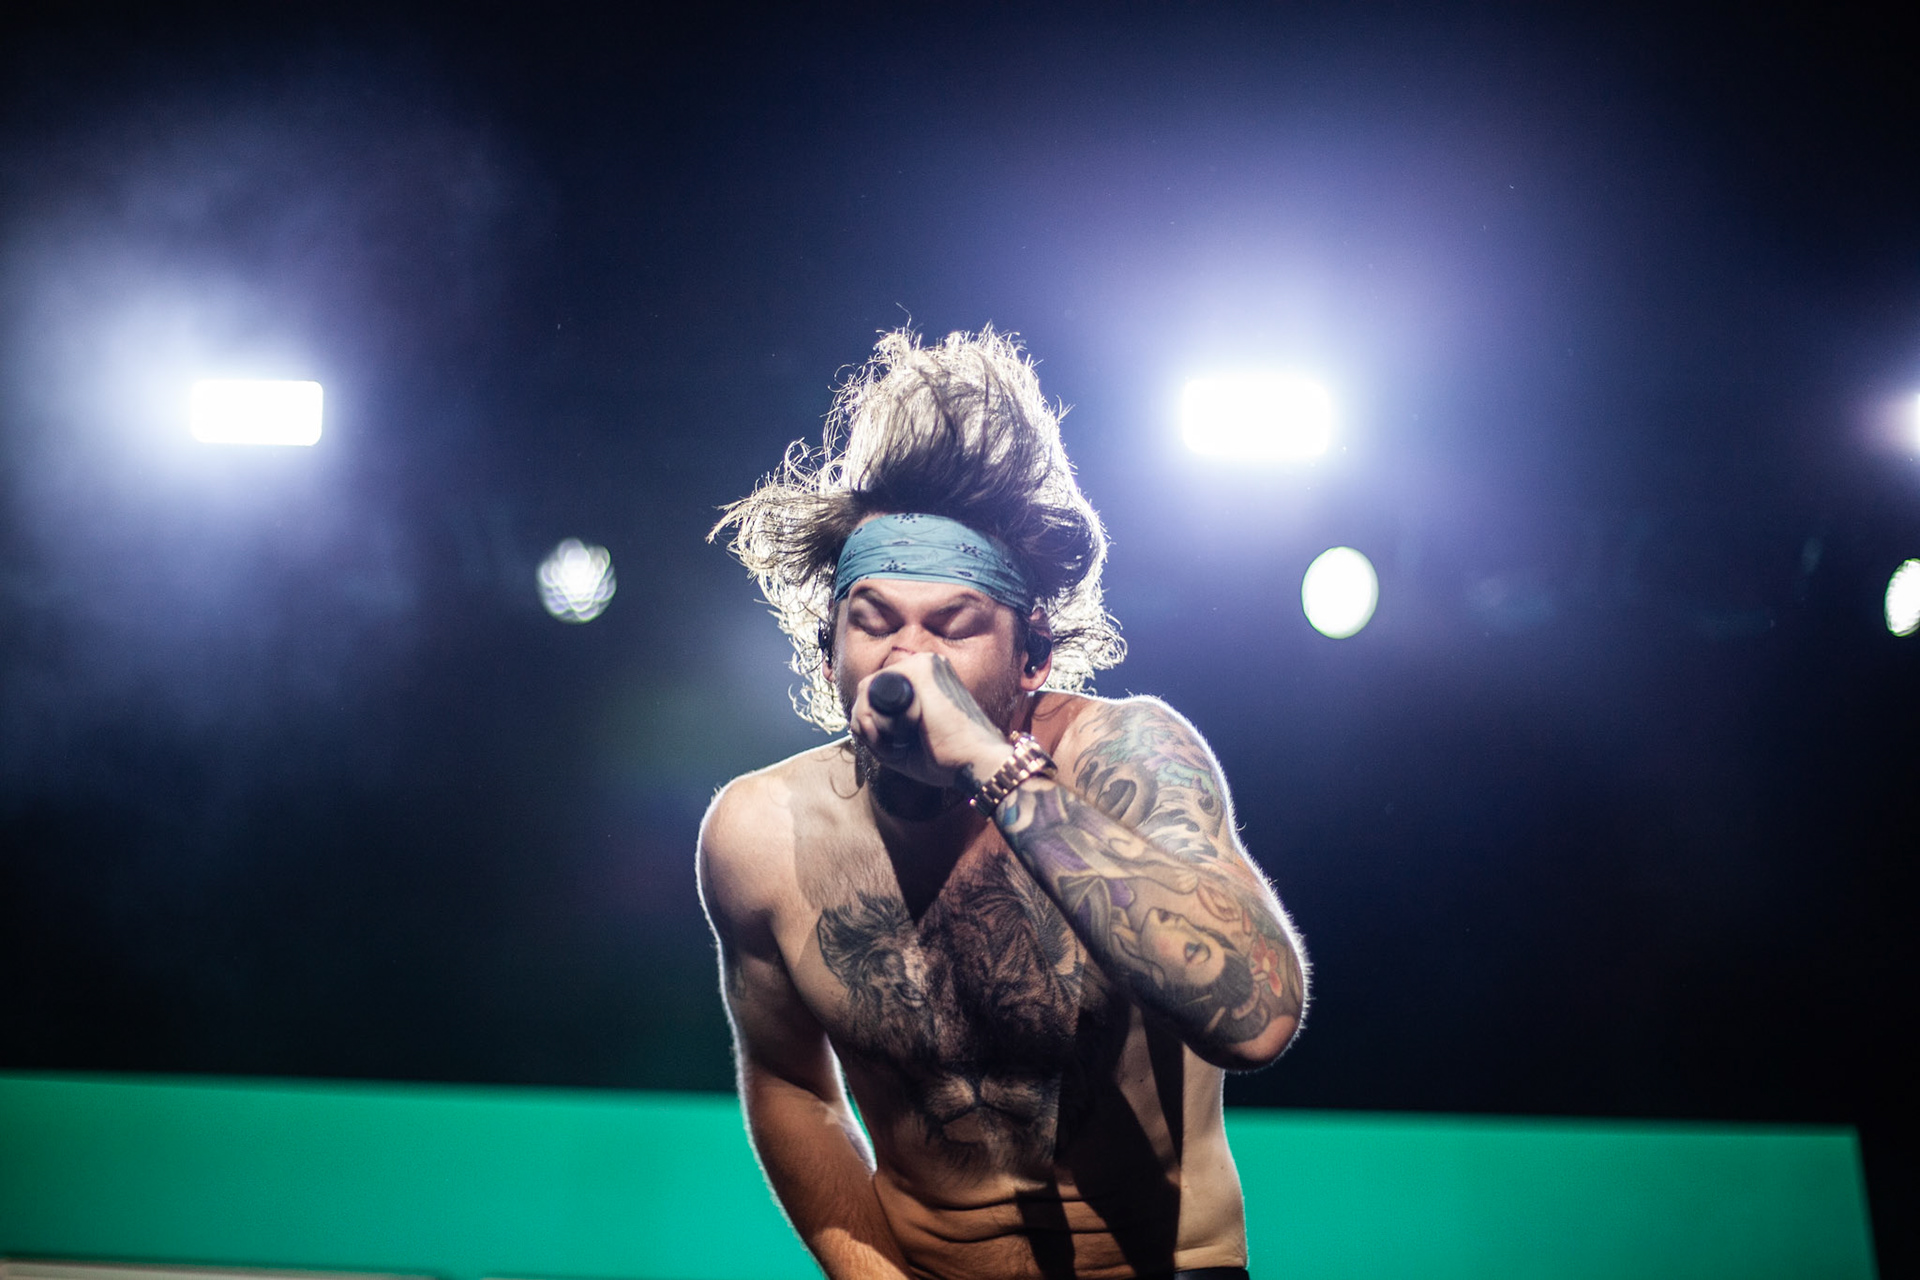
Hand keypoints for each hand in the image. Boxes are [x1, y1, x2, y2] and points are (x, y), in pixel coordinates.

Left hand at [849, 654, 1013, 791]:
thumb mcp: (902, 741)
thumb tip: (857, 717)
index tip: (895, 746)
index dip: (873, 723)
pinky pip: (875, 695)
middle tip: (897, 747)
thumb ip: (879, 725)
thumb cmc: (945, 758)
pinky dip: (883, 723)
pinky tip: (911, 730)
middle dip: (870, 726)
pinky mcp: (919, 671)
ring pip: (866, 692)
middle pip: (866, 689)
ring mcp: (920, 664)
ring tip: (906, 741)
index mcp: (922, 679)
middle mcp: (921, 665)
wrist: (975, 762)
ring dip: (877, 728)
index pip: (876, 692)